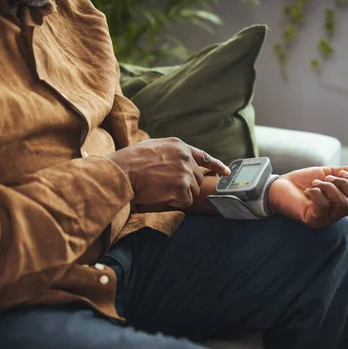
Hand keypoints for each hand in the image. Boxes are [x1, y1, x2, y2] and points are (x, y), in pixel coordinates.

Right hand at [107, 138, 230, 207]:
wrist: (122, 172)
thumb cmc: (129, 162)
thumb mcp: (152, 147)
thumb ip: (170, 153)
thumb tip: (177, 164)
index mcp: (179, 146)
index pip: (203, 156)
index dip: (216, 165)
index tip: (226, 173)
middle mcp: (185, 156)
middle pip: (197, 178)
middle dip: (185, 186)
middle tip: (166, 187)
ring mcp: (185, 171)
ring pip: (193, 191)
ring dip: (179, 195)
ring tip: (160, 189)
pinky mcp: (182, 185)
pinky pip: (186, 201)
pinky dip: (176, 202)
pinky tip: (161, 195)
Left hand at [268, 166, 347, 227]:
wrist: (279, 185)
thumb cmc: (302, 181)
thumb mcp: (327, 172)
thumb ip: (346, 173)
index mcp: (343, 202)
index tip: (341, 172)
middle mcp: (337, 213)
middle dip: (345, 184)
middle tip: (328, 178)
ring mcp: (326, 218)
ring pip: (343, 204)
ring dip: (330, 187)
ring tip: (316, 183)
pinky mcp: (313, 220)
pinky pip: (324, 207)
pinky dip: (317, 193)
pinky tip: (308, 191)